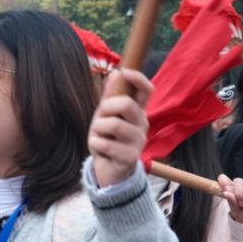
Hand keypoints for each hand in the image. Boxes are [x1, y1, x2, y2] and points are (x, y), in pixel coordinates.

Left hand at [88, 69, 150, 187]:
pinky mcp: (131, 157)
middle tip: (101, 120)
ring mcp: (139, 141)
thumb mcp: (105, 116)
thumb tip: (116, 73)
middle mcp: (142, 124)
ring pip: (114, 124)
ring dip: (98, 129)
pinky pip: (106, 143)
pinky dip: (95, 144)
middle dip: (106, 109)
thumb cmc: (108, 139)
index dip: (138, 79)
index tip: (125, 72)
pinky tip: (100, 150)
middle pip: (127, 104)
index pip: (147, 90)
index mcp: (138, 111)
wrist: (108, 170)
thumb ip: (110, 97)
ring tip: (99, 136)